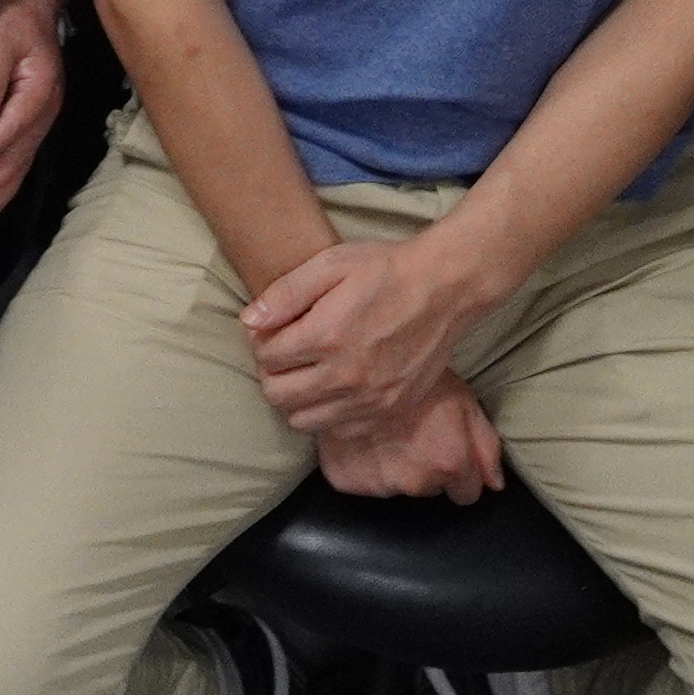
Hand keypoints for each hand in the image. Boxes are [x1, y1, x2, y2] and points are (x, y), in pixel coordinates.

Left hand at [0, 0, 66, 222]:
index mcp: (38, 92)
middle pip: (16, 157)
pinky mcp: (30, 120)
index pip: (8, 130)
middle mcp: (44, 111)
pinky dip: (4, 182)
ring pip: (19, 164)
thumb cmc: (15, 18)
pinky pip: (19, 157)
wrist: (33, 3)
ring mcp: (39, 118)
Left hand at [240, 227, 502, 445]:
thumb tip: (248, 321)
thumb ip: (285, 294)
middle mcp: (345, 374)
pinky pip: (338, 430)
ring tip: (305, 374)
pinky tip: (333, 389)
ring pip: (303, 420)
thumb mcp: (330, 264)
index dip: (261, 342)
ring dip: (294, 399)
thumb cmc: (385, 270)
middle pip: (277, 395)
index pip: (266, 356)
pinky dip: (326, 415)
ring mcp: (369, 398)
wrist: (445, 288)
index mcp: (326, 335)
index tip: (272, 331)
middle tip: (283, 355)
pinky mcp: (389, 409)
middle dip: (271, 374)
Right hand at [309, 377, 503, 502]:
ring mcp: (379, 484)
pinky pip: (364, 482)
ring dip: (398, 466)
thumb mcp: (463, 399)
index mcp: (449, 461)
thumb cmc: (412, 374)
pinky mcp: (346, 481)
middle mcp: (416, 480)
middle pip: (432, 489)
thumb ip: (486, 445)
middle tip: (416, 432)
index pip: (467, 494)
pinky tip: (366, 438)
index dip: (461, 472)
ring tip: (389, 431)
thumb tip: (495, 483)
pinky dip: (366, 465)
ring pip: (399, 486)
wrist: (355, 364)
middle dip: (429, 468)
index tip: (449, 452)